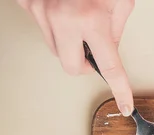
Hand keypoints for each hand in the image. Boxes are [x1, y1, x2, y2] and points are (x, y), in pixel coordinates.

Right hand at [17, 0, 134, 115]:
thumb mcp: (120, 0)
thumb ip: (116, 29)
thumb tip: (109, 50)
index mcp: (92, 20)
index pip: (109, 67)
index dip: (120, 89)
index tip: (125, 104)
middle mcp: (63, 20)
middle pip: (73, 68)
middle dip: (84, 63)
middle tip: (92, 47)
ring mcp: (41, 13)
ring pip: (56, 51)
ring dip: (69, 44)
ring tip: (76, 19)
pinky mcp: (28, 6)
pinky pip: (43, 30)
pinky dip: (54, 27)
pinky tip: (61, 10)